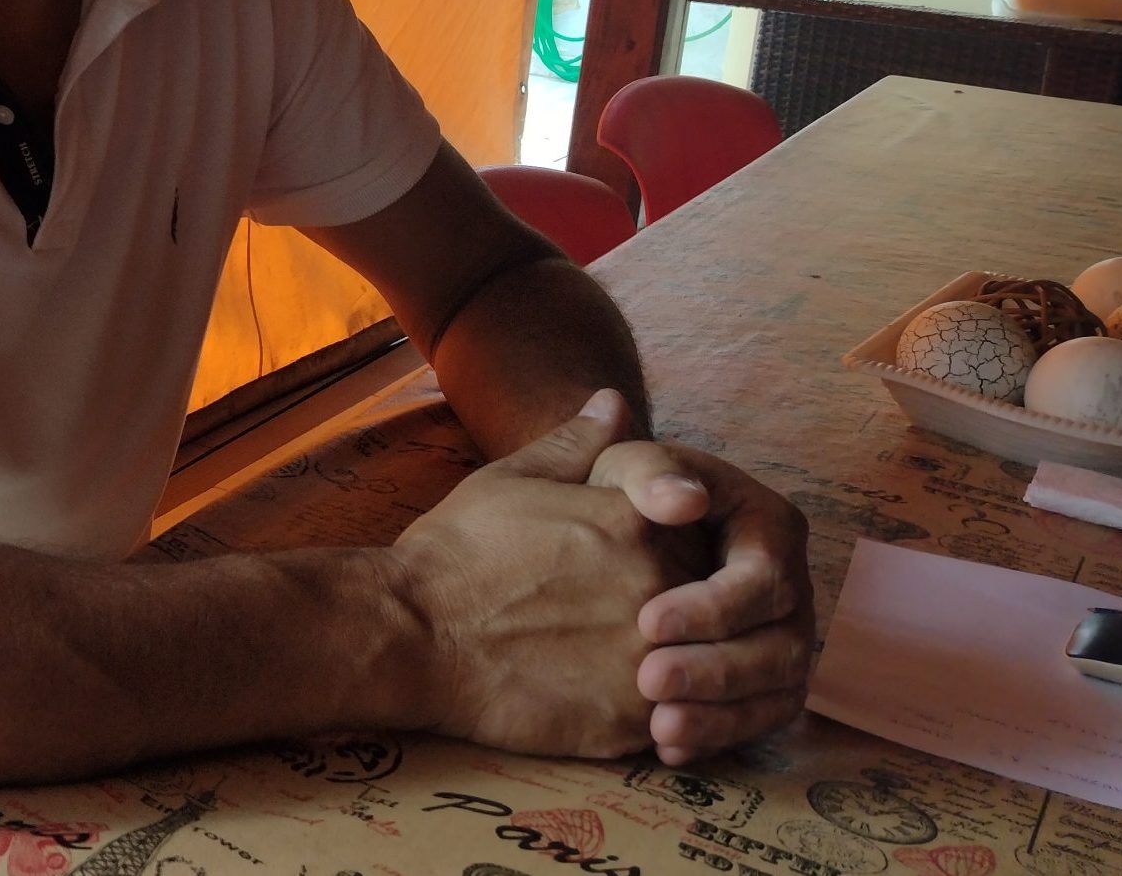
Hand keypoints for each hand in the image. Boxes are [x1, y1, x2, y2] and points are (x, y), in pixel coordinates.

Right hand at [386, 389, 698, 758]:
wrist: (413, 633)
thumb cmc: (457, 551)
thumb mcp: (512, 478)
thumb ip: (576, 443)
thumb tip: (616, 400)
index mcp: (634, 521)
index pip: (697, 526)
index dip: (672, 536)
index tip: (635, 551)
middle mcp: (655, 588)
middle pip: (709, 594)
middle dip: (681, 599)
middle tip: (620, 605)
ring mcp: (646, 658)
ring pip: (699, 661)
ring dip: (676, 657)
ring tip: (618, 651)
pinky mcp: (629, 720)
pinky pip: (675, 714)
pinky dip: (654, 705)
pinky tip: (607, 690)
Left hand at [588, 438, 814, 765]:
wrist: (614, 528)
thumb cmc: (624, 490)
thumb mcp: (629, 465)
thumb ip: (652, 473)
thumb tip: (686, 497)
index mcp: (770, 527)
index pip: (763, 578)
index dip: (713, 607)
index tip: (647, 621)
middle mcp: (789, 588)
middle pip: (779, 644)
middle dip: (716, 670)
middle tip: (649, 681)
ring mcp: (782, 638)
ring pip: (775, 692)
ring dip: (720, 715)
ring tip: (659, 726)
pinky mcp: (763, 681)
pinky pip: (757, 720)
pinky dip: (716, 736)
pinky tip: (665, 746)